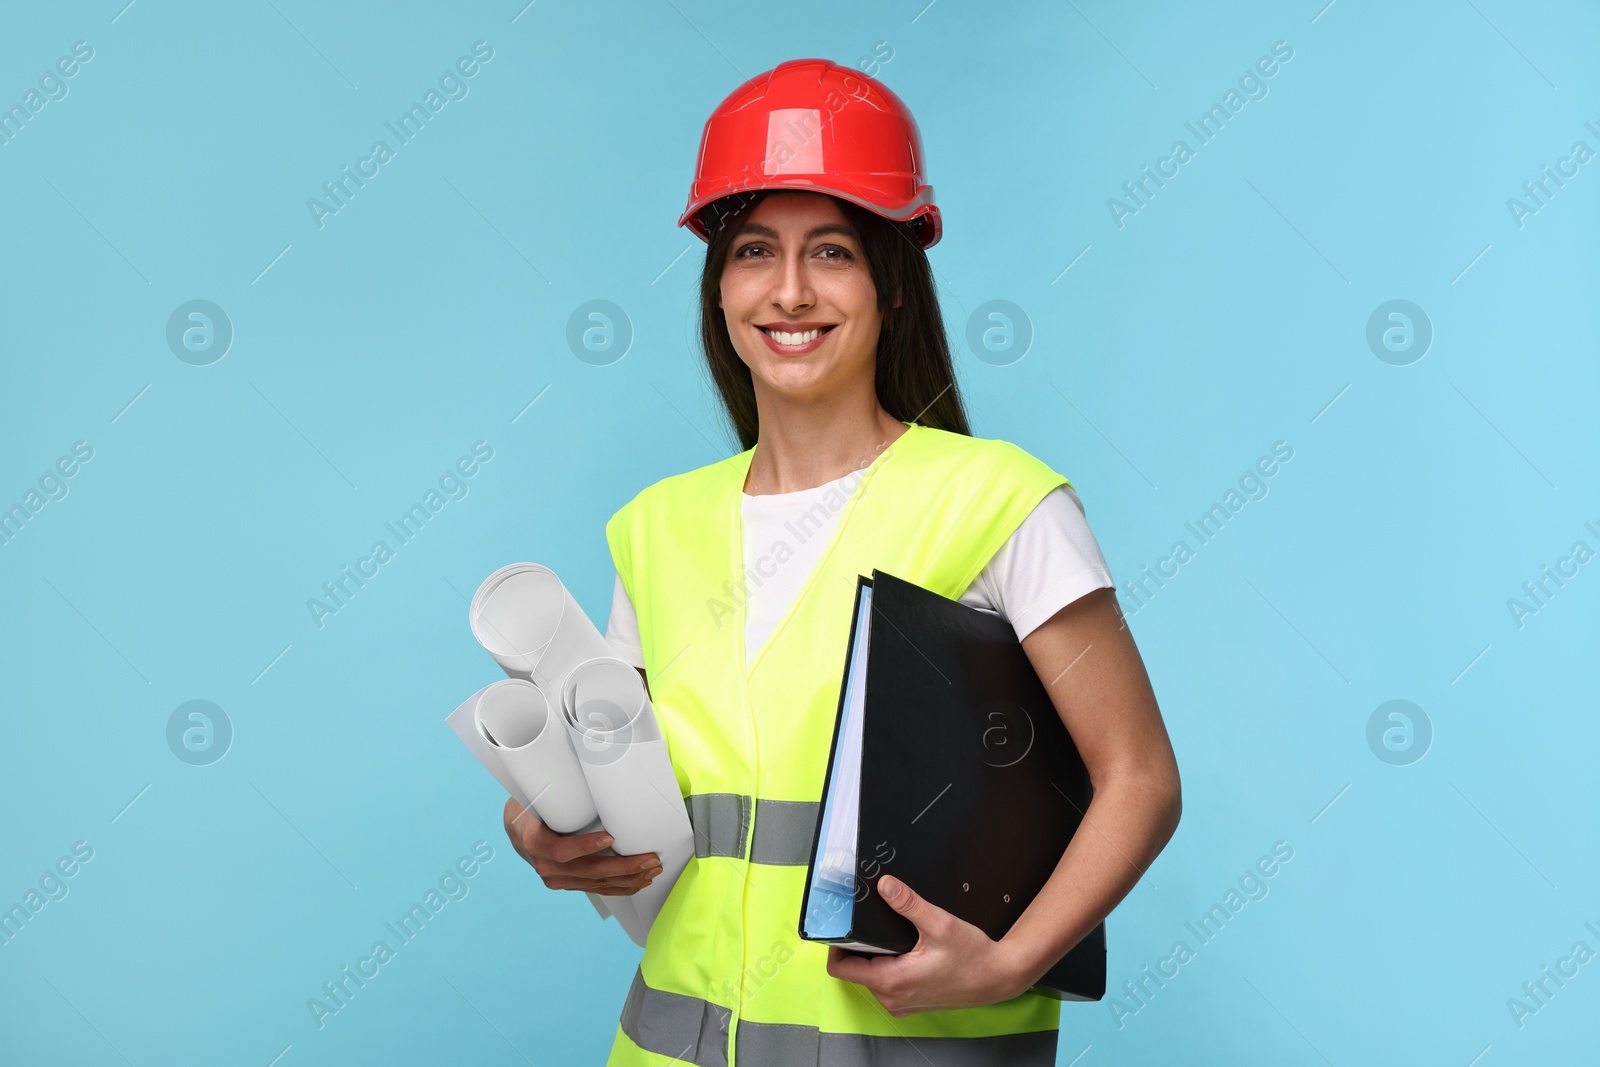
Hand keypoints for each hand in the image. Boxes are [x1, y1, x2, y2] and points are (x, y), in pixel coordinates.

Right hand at [502, 797, 662, 895]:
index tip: (610, 838)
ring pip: (597, 883)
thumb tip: (592, 760)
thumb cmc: (534, 805)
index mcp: (534, 841)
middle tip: (650, 858)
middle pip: (587, 871)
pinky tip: (638, 882)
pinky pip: (596, 889)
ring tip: (652, 869)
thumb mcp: (538, 793)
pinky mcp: (568, 883)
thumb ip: (559, 787)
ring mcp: (556, 878)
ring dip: (628, 879)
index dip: (585, 846)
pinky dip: (620, 886)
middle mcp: (544, 865)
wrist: (518, 828)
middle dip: (624, 867)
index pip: (559, 849)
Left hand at [825, 875, 1026, 1014]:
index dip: (836, 945)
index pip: (841, 968)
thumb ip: (908, 904)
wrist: (997, 977)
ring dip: (874, 957)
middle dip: (857, 946)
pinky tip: (905, 951)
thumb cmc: (973, 957)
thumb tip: (885, 885)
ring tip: (891, 936)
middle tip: (870, 923)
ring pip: (870, 977)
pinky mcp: (909, 1003)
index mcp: (892, 981)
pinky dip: (888, 967)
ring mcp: (900, 1003)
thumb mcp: (939, 924)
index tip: (843, 925)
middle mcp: (891, 998)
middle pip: (854, 970)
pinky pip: (886, 984)